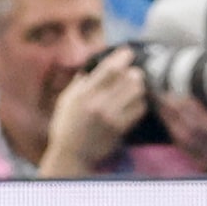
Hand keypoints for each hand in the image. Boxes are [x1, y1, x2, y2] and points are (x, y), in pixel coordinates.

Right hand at [38, 52, 148, 176]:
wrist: (71, 153)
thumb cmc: (66, 124)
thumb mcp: (66, 99)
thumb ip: (80, 82)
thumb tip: (94, 65)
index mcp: (83, 93)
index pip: (109, 69)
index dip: (122, 57)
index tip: (127, 52)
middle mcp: (98, 103)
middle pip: (129, 78)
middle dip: (134, 72)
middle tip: (133, 72)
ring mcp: (111, 116)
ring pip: (137, 92)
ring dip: (139, 87)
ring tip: (135, 87)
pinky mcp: (120, 128)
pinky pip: (139, 109)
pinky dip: (140, 103)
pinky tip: (134, 102)